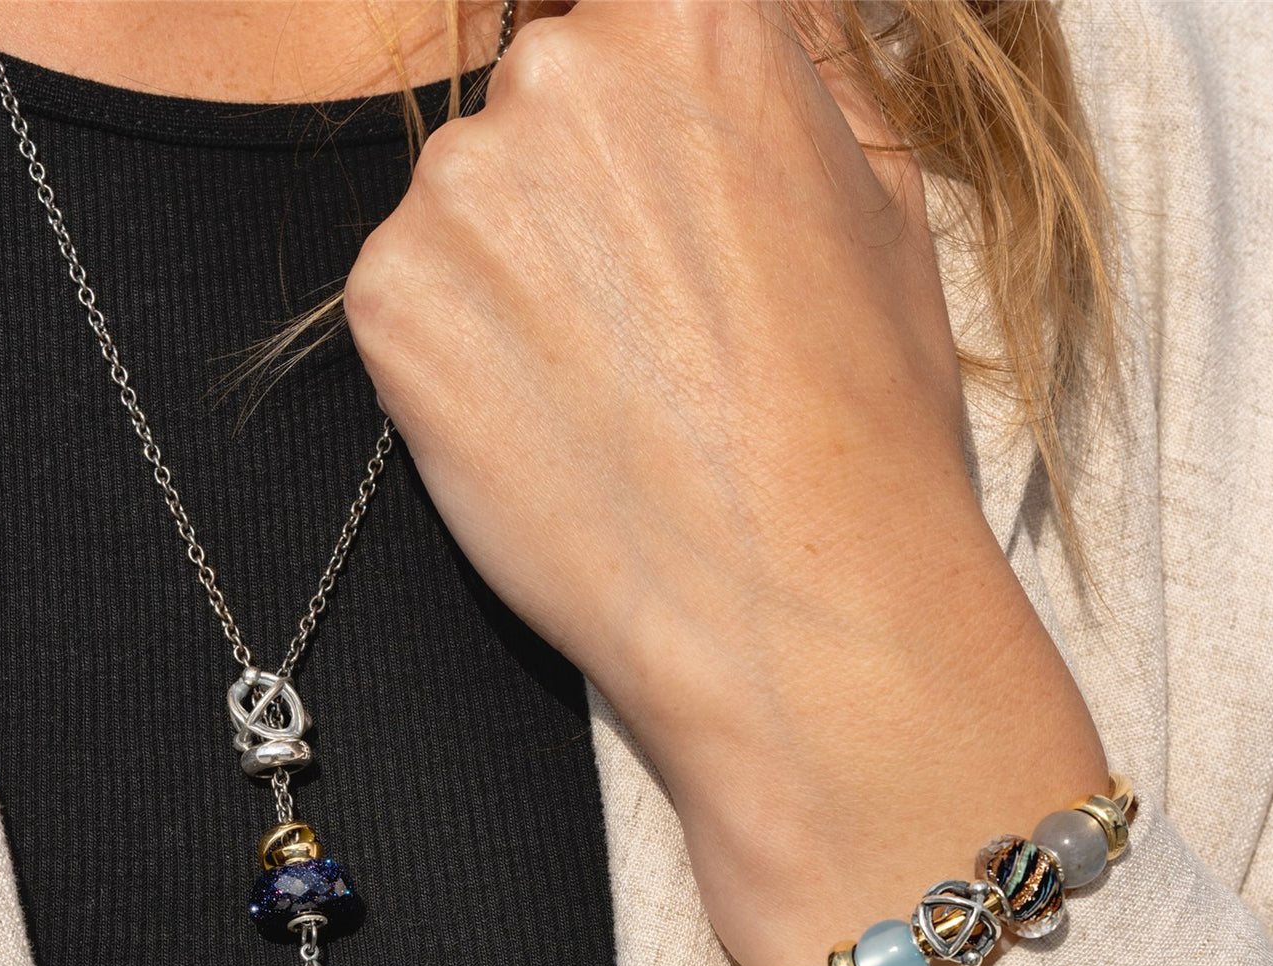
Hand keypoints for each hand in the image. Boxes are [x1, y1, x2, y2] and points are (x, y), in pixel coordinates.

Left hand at [344, 0, 1107, 965]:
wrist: (793, 599)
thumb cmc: (865, 418)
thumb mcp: (883, 202)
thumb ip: (789, 79)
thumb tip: (739, 31)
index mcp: (696, 11)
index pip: (616, 10)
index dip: (636, 107)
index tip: (648, 180)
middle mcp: (558, 66)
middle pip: (537, 89)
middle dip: (579, 181)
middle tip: (645, 310)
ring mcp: (460, 186)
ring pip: (471, 198)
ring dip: (518, 268)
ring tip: (605, 386)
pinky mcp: (388, 299)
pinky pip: (413, 292)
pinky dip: (461, 349)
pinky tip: (544, 423)